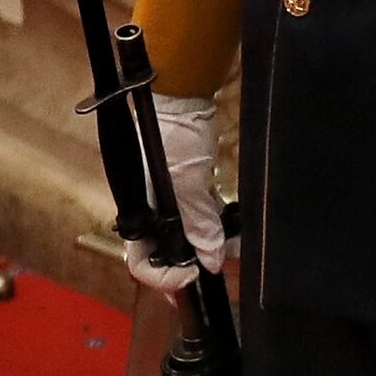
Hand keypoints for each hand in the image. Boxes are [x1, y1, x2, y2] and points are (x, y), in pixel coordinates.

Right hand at [123, 93, 229, 293]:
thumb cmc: (171, 134)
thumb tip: (212, 260)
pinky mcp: (189, 190)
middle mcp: (150, 212)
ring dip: (214, 249)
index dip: (162, 278)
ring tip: (238, 253)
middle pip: (167, 254)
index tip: (193, 278)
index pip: (139, 261)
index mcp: (137, 211)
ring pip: (189, 239)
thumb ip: (199, 222)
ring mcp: (170, 201)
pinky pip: (203, 220)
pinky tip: (236, 236)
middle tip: (223, 273)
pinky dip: (219, 230)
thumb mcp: (186, 181)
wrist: (182, 97)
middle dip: (196, 267)